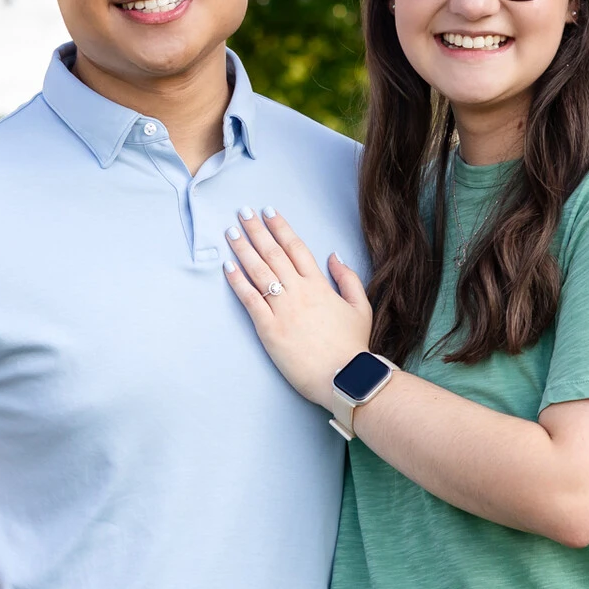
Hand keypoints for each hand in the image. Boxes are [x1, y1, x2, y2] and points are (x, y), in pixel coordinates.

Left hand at [223, 207, 372, 406]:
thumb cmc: (353, 346)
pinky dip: (238, 282)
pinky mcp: (269, 329)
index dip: (281, 227)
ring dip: (243, 249)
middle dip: (257, 230)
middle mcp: (299, 291)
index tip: (269, 212)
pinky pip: (250, 299)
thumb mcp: (360, 307)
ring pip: (259, 271)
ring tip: (231, 232)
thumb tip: (334, 255)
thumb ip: (347, 278)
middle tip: (243, 212)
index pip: (296, 247)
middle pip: (273, 253)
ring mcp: (282, 309)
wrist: (344, 377)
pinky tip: (228, 266)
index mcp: (320, 284)